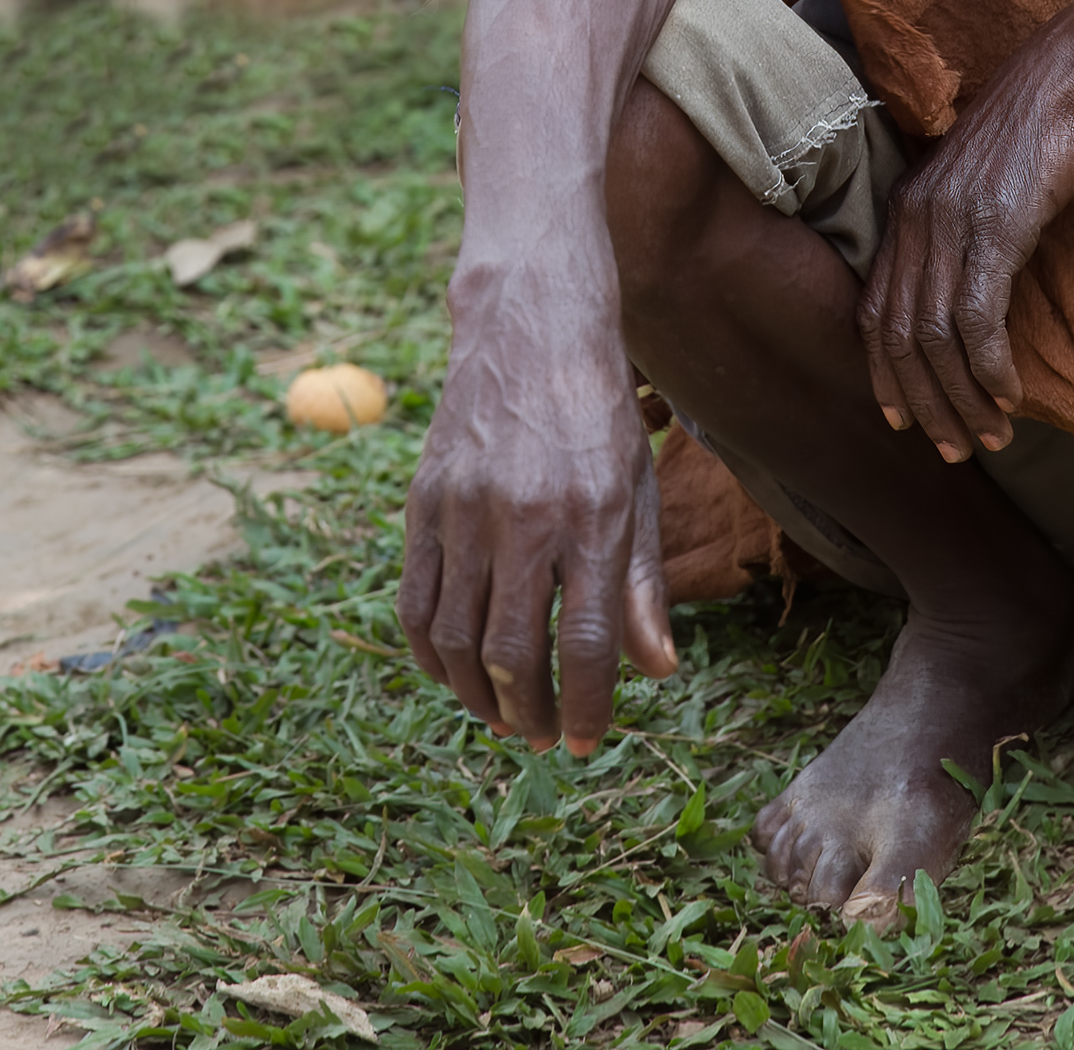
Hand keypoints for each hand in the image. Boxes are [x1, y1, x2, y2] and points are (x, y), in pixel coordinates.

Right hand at [399, 254, 678, 753]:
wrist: (529, 328)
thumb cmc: (596, 415)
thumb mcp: (636, 490)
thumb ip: (642, 584)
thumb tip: (659, 670)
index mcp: (591, 518)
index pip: (588, 644)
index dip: (588, 707)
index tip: (588, 744)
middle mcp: (525, 518)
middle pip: (515, 653)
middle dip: (531, 714)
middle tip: (545, 737)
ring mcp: (465, 510)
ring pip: (457, 638)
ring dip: (478, 695)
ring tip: (503, 716)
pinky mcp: (423, 501)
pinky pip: (415, 601)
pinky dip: (431, 654)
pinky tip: (455, 672)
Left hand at [857, 14, 1073, 462]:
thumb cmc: (1040, 129)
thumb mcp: (984, 185)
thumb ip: (964, 232)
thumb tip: (971, 291)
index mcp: (907, 209)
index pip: (875, 310)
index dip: (885, 373)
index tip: (906, 419)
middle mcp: (916, 218)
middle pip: (899, 335)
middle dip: (923, 402)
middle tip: (953, 448)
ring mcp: (952, 221)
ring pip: (935, 336)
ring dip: (961, 396)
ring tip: (989, 435)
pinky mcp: (996, 224)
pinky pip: (978, 316)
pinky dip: (989, 366)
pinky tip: (1010, 395)